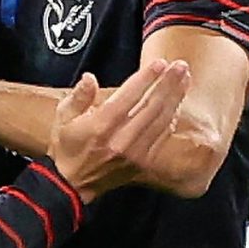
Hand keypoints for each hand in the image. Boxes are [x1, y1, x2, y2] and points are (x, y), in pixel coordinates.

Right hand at [47, 58, 189, 195]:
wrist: (72, 184)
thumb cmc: (68, 147)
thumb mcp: (63, 118)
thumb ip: (78, 96)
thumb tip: (89, 78)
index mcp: (101, 126)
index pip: (129, 97)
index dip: (146, 78)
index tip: (160, 63)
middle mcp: (121, 139)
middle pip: (151, 106)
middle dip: (168, 83)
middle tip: (180, 65)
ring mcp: (135, 153)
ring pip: (162, 120)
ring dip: (176, 97)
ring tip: (185, 78)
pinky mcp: (143, 162)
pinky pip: (163, 136)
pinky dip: (173, 117)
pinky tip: (178, 102)